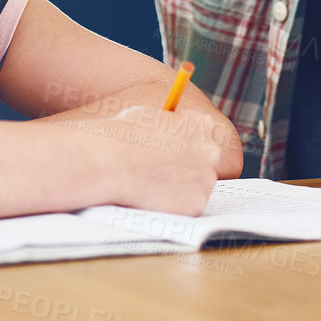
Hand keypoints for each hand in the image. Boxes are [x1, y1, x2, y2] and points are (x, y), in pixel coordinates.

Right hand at [103, 105, 228, 214]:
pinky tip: (155, 197)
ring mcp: (206, 179)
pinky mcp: (196, 204)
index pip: (204, 133)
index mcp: (201, 124)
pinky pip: (189, 205)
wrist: (109, 162)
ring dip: (183, 186)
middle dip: (189, 165)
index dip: (186, 142)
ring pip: (198, 184)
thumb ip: (170, 125)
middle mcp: (210, 150)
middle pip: (207, 160)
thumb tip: (171, 132)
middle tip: (165, 171)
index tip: (173, 149)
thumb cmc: (122, 136)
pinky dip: (175, 204)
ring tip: (154, 184)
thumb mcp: (150, 116)